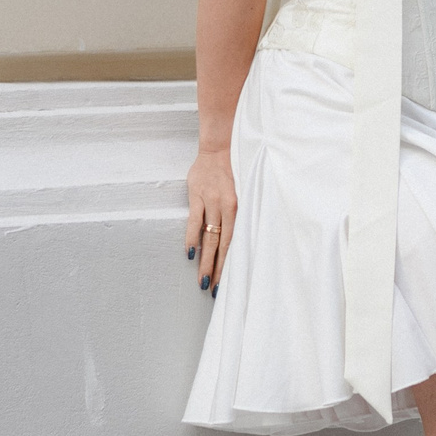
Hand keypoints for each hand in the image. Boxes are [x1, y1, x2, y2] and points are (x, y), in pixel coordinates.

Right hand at [185, 148, 237, 295]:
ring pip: (208, 237)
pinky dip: (192, 238)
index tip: (229, 282)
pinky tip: (190, 254)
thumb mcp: (245, 190)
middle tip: (214, 290)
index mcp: (241, 208)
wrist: (220, 145)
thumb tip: (245, 236)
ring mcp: (211, 202)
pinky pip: (194, 221)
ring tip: (202, 280)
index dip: (232, 264)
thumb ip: (242, 212)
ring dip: (205, 260)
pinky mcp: (197, 195)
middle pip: (223, 245)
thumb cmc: (236, 169)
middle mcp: (227, 207)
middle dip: (218, 269)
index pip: (236, 243)